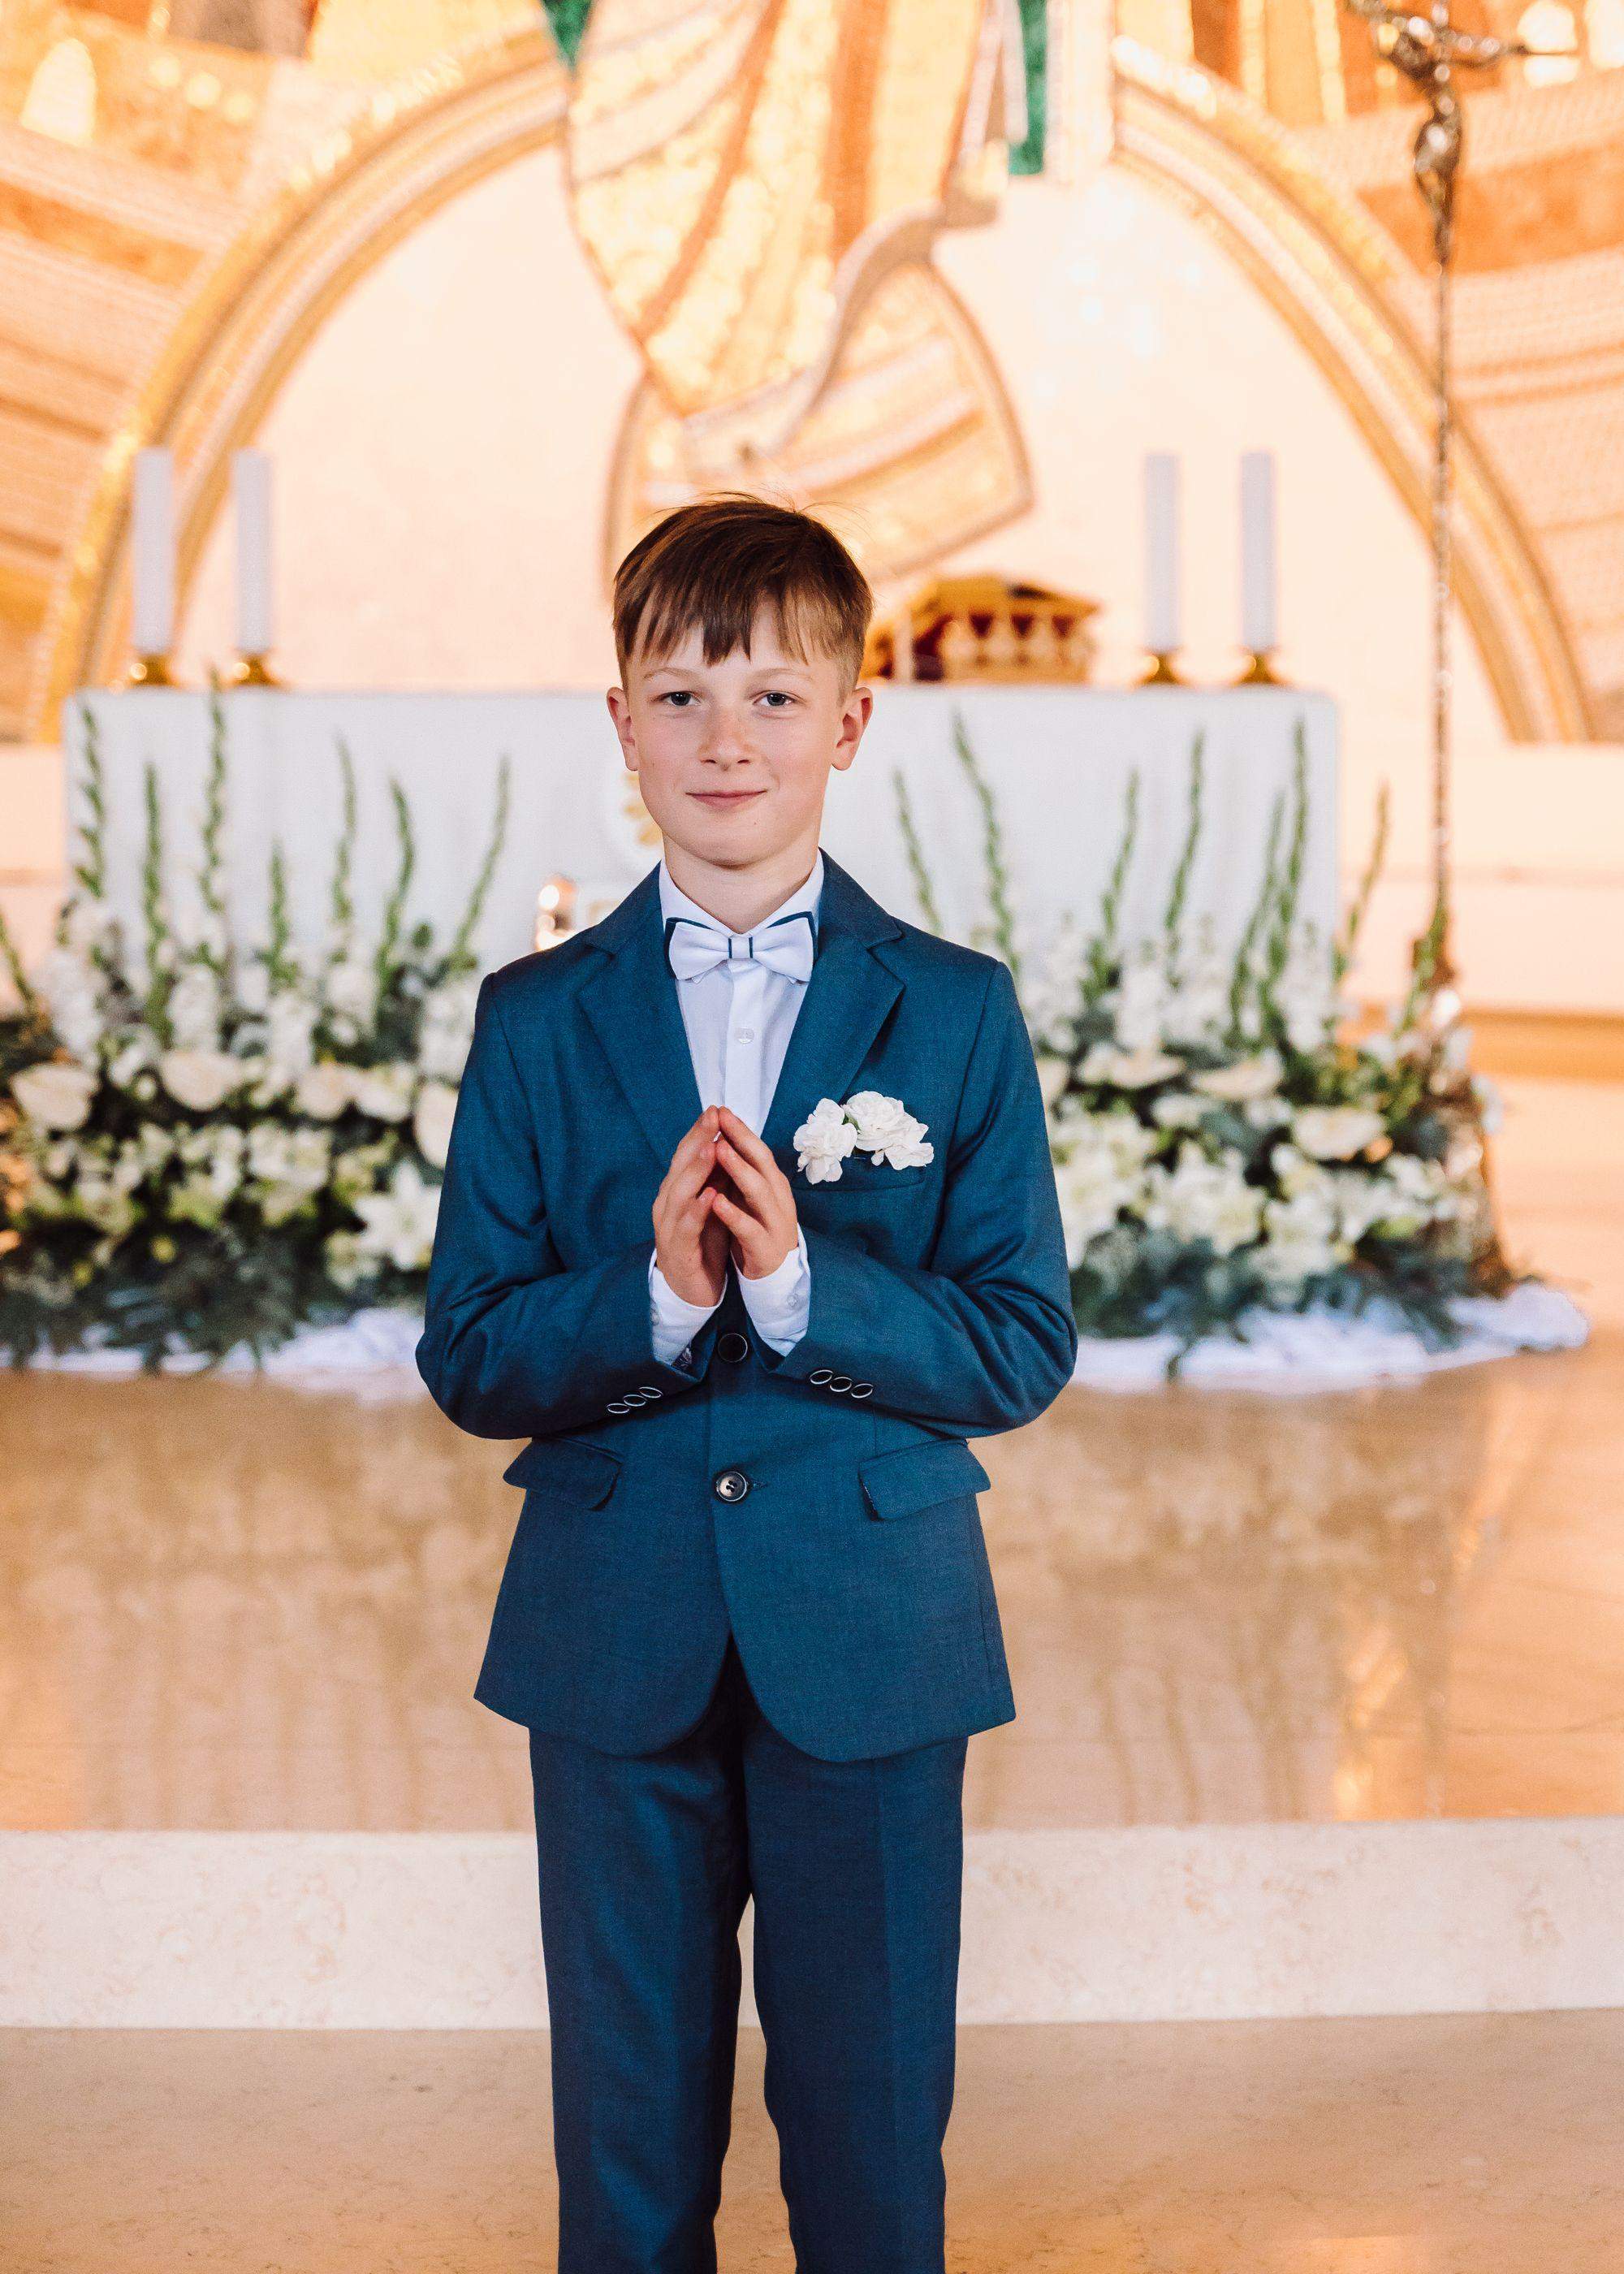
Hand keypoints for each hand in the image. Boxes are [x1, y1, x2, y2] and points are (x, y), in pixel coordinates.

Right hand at [653, 1105, 731, 1306]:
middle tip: (713, 1118)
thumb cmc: (702, 1242)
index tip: (716, 1109)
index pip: (686, 1155)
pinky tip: (709, 1196)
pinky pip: (686, 1227)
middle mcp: (667, 1204)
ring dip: (696, 1171)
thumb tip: (729, 1143)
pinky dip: (697, 1210)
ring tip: (713, 1151)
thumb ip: (716, 1178)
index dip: (700, 1132)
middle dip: (697, 1141)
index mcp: (676, 1191)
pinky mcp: (677, 1250)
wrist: (691, 1290)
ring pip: (679, 1194)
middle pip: (679, 1167)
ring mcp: (669, 1227)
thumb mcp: (712, 1205)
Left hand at [705, 1105, 800, 1279]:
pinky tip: (717, 1201)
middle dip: (741, 1140)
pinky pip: (749, 1229)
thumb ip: (742, 1173)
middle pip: (762, 1164)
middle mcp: (779, 1199)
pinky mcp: (765, 1249)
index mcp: (774, 1185)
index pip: (759, 1151)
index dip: (742, 1130)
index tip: (721, 1109)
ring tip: (718, 1150)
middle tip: (721, 1119)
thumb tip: (723, 1137)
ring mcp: (775, 1224)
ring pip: (759, 1192)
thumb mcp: (752, 1198)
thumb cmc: (758, 1230)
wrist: (775, 1278)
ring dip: (738, 1169)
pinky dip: (734, 1214)